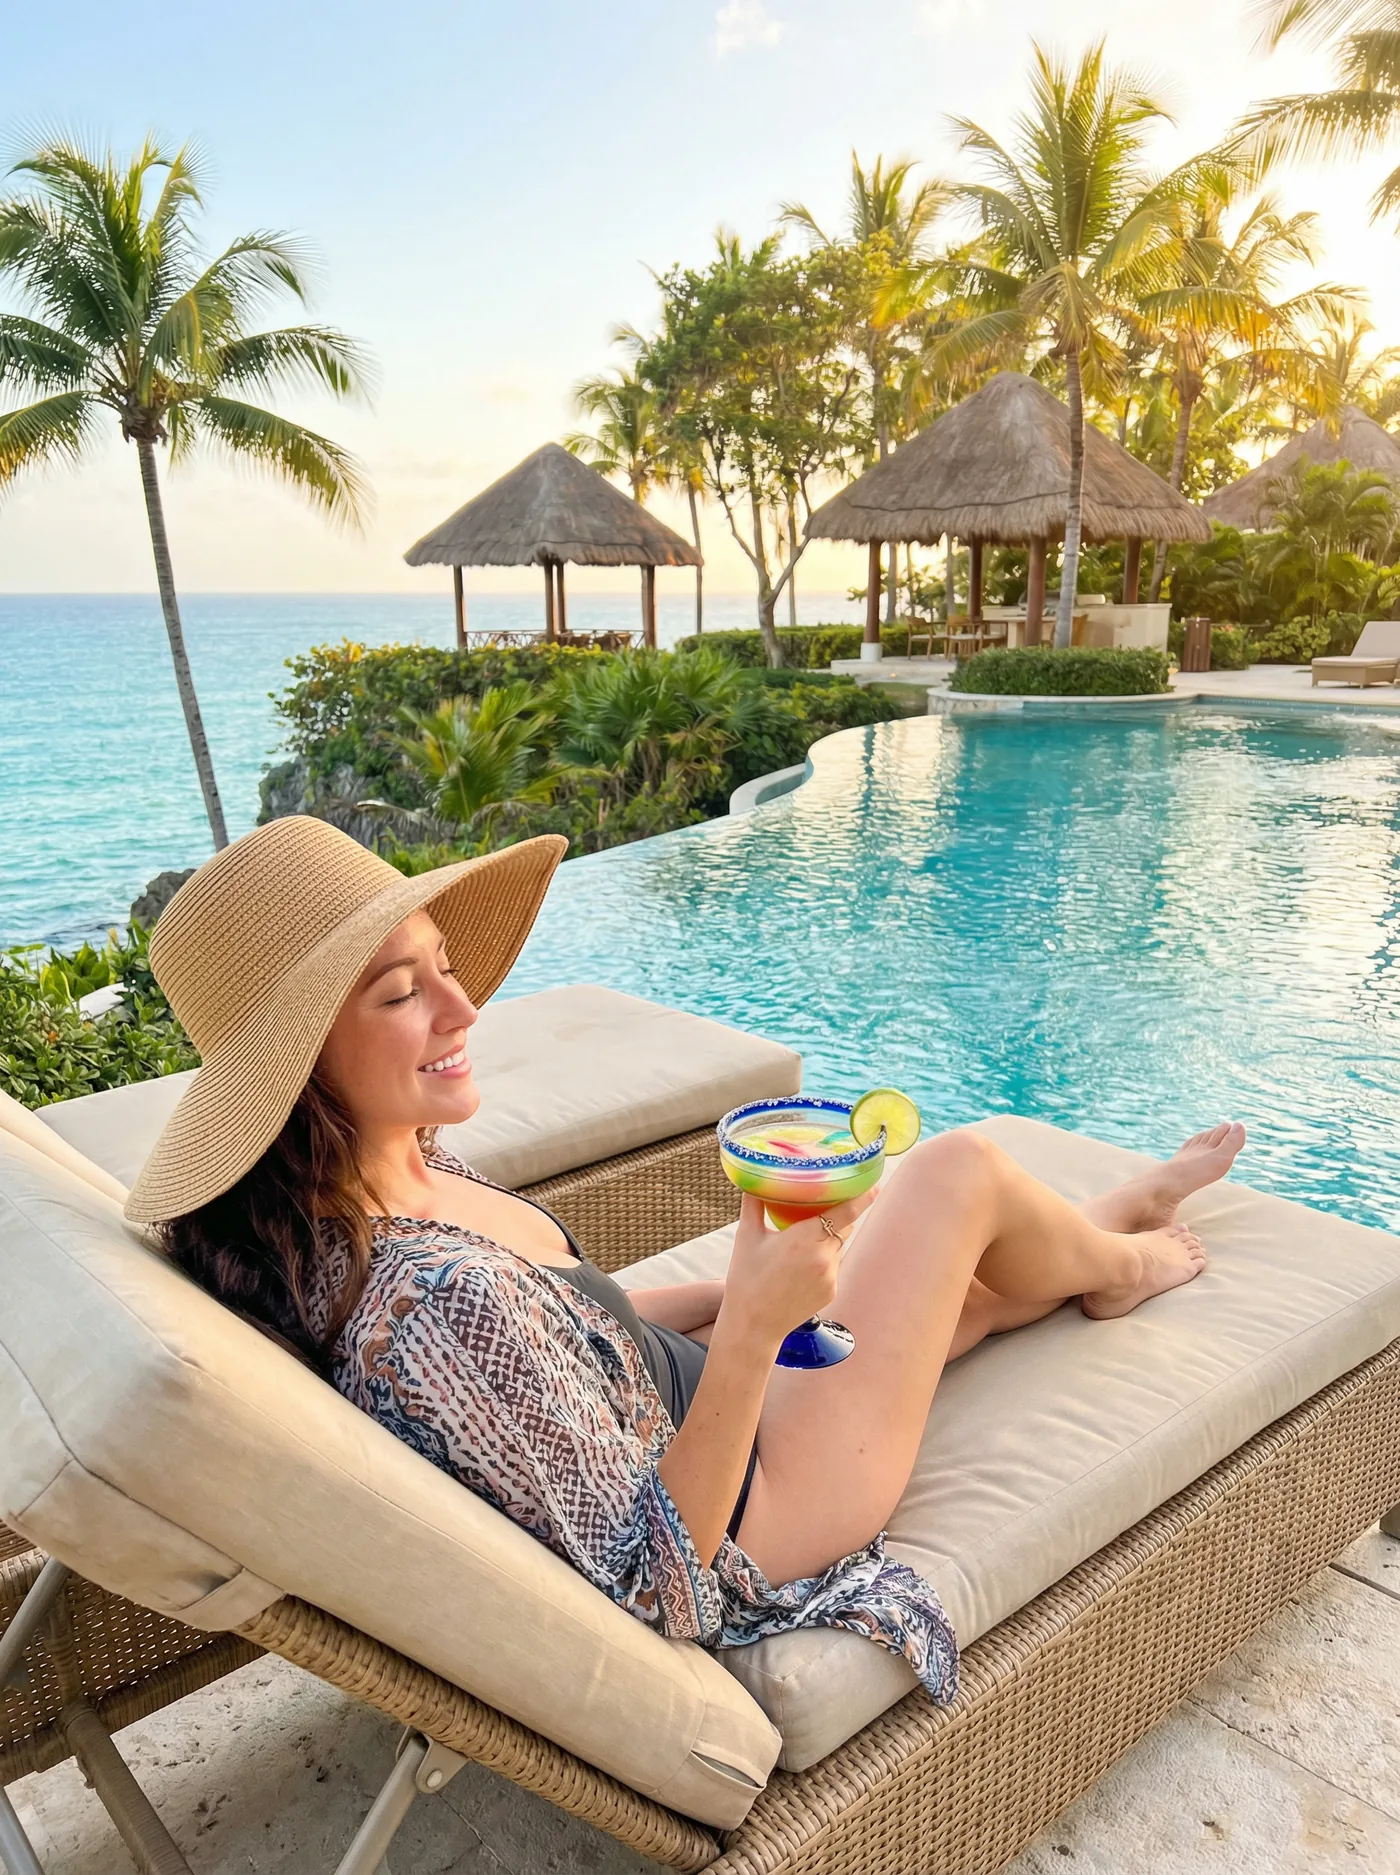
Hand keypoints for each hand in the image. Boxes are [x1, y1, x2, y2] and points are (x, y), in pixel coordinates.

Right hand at [718, 1190, 876, 1352]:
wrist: (753, 1324)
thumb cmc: (747, 1279)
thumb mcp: (747, 1237)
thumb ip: (754, 1206)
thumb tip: (753, 1182)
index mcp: (803, 1239)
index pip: (845, 1213)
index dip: (862, 1198)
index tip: (873, 1186)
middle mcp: (823, 1257)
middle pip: (844, 1226)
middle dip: (838, 1216)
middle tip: (825, 1206)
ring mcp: (830, 1276)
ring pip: (838, 1246)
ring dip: (827, 1239)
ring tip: (800, 1246)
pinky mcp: (832, 1291)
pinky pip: (834, 1266)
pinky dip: (823, 1261)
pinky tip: (799, 1270)